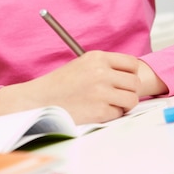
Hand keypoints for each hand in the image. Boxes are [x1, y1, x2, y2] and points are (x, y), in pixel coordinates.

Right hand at [0, 51, 142, 123]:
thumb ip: (105, 66)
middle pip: (134, 82)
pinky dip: (111, 115)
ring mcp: (101, 92)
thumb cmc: (60, 85)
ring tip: (108, 104)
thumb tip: (131, 76)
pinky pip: (119, 114)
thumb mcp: (82, 65)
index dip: (131, 74)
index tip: (125, 81)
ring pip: (132, 99)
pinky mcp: (100, 111)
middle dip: (128, 91)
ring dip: (123, 104)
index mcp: (97, 57)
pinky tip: (96, 111)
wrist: (39, 101)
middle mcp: (101, 72)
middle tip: (117, 96)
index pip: (132, 63)